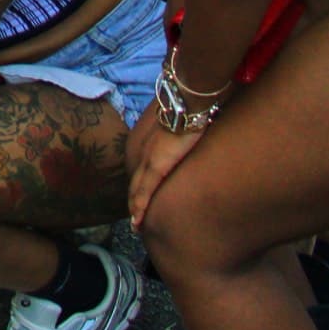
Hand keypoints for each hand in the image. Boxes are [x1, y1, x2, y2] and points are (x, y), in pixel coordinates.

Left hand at [127, 107, 205, 228]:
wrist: (185, 104)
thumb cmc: (188, 111)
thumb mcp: (183, 126)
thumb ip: (184, 135)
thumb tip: (194, 138)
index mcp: (151, 145)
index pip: (142, 170)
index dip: (140, 185)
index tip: (139, 198)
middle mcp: (145, 153)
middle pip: (136, 182)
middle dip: (134, 200)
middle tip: (134, 218)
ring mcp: (148, 160)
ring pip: (137, 190)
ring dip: (135, 207)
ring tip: (135, 225)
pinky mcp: (156, 166)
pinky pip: (145, 191)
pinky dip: (140, 205)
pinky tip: (138, 219)